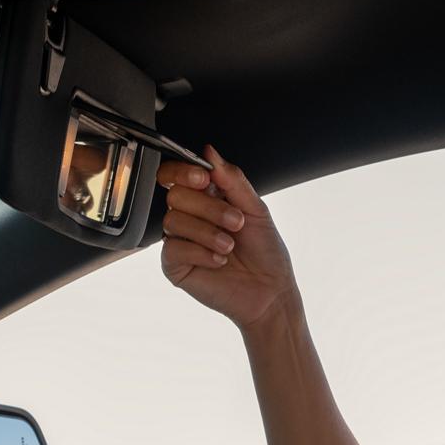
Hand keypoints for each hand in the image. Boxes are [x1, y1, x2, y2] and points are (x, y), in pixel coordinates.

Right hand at [155, 145, 297, 331]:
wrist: (271, 291)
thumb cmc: (265, 253)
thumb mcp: (256, 209)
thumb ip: (232, 179)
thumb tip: (210, 152)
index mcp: (206, 198)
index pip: (176, 174)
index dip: (184, 171)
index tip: (205, 178)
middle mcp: (190, 217)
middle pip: (175, 194)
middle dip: (209, 207)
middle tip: (235, 222)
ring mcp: (180, 240)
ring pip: (173, 220)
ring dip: (208, 232)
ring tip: (230, 246)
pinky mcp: (175, 265)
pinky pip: (173, 248)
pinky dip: (201, 252)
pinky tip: (219, 261)